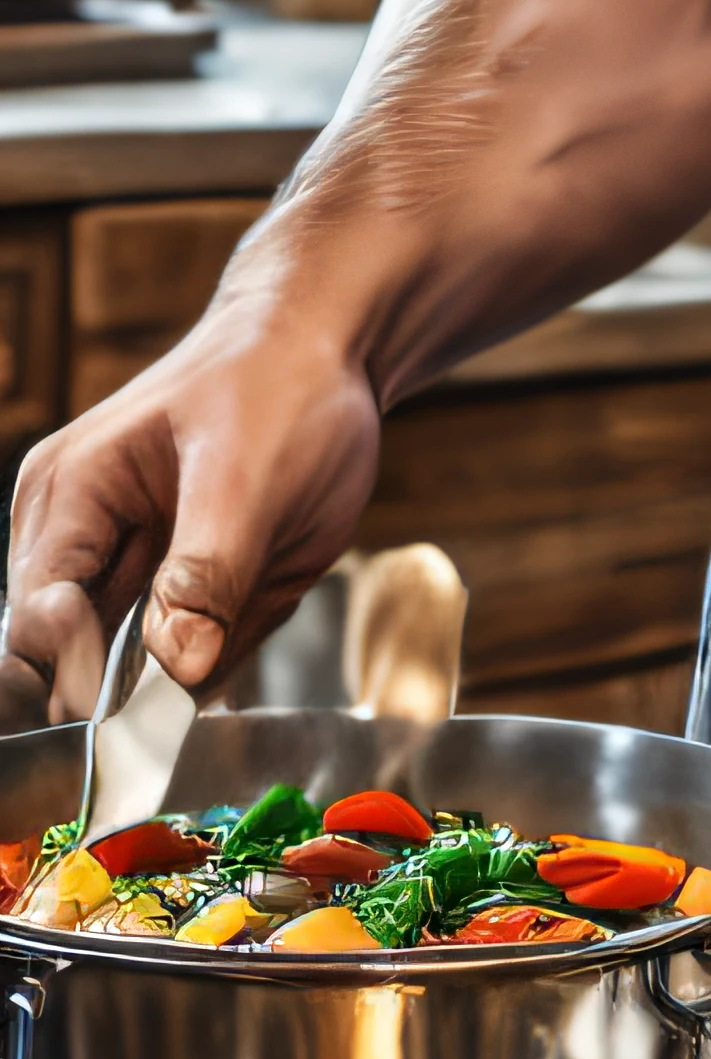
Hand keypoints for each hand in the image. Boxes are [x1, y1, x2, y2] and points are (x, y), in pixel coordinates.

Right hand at [5, 292, 382, 713]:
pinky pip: (181, 650)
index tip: (148, 714)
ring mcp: (117, 559)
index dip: (83, 680)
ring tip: (257, 572)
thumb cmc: (281, 386)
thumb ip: (209, 573)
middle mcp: (72, 533)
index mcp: (68, 495)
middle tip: (222, 642)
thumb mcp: (250, 475)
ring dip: (197, 656)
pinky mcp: (164, 581)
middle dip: (149, 676)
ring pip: (134, 666)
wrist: (325, 344)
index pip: (38, 623)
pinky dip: (224, 642)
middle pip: (74, 657)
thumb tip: (177, 669)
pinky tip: (262, 577)